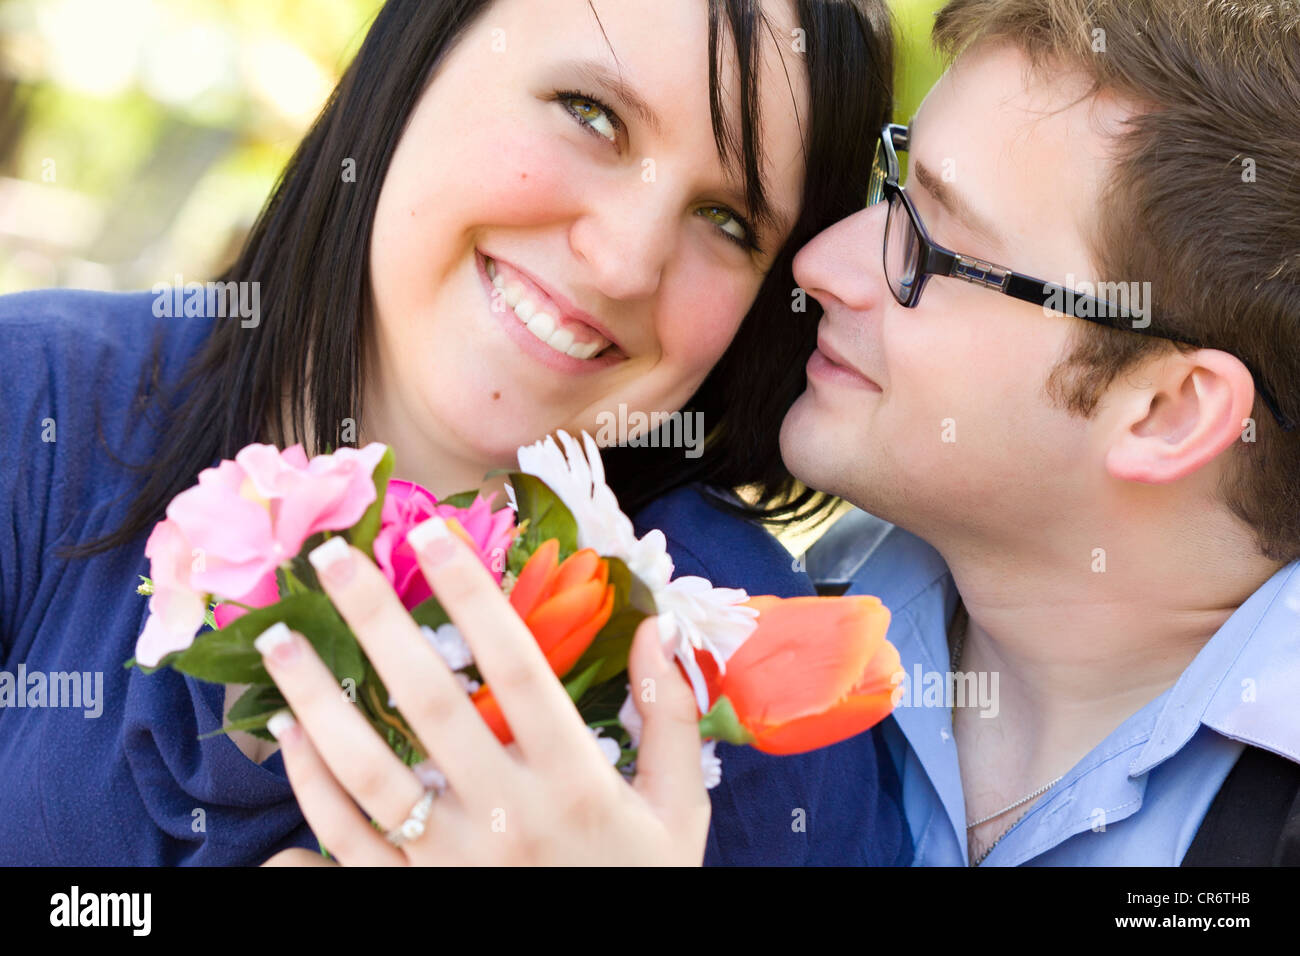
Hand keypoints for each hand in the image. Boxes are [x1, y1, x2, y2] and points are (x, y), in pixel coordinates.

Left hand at [257, 517, 709, 865]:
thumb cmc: (642, 884)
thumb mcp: (678, 808)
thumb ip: (669, 715)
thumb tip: (656, 627)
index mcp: (576, 779)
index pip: (517, 666)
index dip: (472, 594)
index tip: (433, 532)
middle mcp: (508, 814)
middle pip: (431, 702)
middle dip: (377, 622)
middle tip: (330, 559)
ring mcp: (454, 862)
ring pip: (370, 769)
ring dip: (318, 699)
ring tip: (280, 641)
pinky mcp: (414, 897)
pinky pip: (349, 839)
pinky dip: (312, 788)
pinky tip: (289, 735)